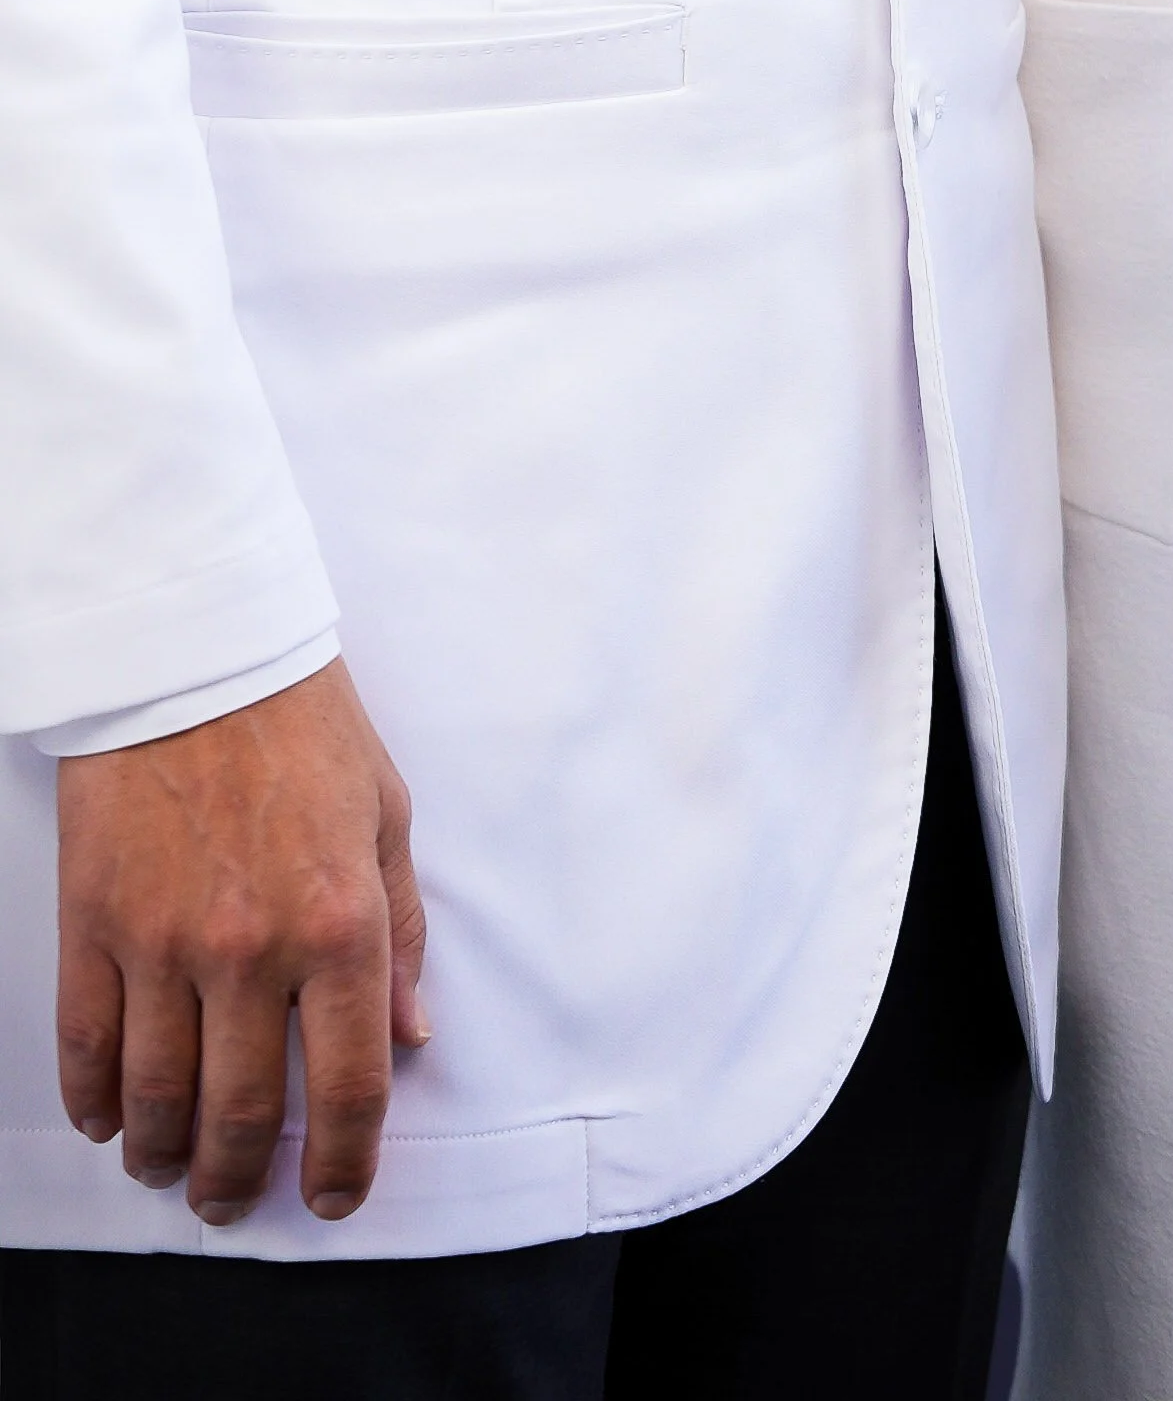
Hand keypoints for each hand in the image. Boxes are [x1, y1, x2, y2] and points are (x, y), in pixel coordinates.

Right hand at [56, 659, 427, 1226]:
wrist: (199, 652)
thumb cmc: (303, 725)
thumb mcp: (387, 816)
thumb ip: (401, 934)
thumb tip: (409, 1035)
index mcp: (340, 923)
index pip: (349, 1085)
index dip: (343, 1161)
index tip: (333, 1192)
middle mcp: (253, 948)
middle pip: (240, 1114)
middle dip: (238, 1179)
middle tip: (234, 1198)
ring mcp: (163, 941)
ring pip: (156, 1099)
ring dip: (165, 1156)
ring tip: (173, 1170)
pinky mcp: (94, 923)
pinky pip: (86, 1046)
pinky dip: (95, 1101)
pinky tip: (113, 1119)